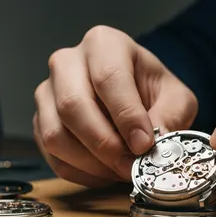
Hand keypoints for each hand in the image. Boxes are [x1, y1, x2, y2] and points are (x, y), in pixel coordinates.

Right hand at [34, 25, 197, 186]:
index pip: (108, 77)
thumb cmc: (152, 93)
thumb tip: (152, 145)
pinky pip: (51, 155)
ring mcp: (47, 92)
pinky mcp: (39, 122)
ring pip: (55, 134)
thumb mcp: (176, 99)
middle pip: (73, 105)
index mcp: (103, 44)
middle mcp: (67, 62)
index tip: (144, 144)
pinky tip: (104, 173)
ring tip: (120, 170)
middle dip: (104, 144)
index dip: (126, 115)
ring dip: (90, 163)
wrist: (133, 98)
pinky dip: (79, 172)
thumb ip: (170, 117)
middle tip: (131, 166)